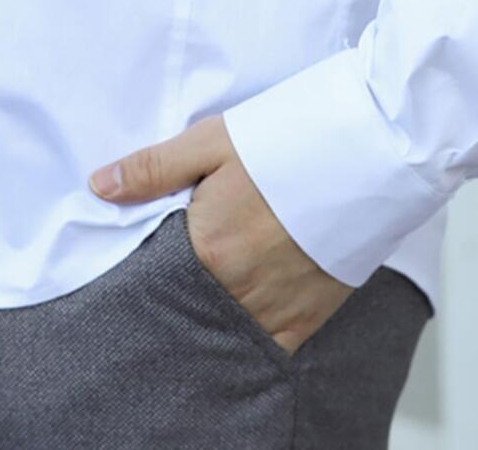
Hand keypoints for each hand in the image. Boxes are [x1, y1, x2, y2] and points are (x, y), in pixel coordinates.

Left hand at [88, 113, 354, 355]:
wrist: (379, 146)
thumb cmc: (295, 133)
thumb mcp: (215, 139)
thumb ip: (154, 168)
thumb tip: (98, 187)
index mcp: (209, 246)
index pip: (154, 279)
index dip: (144, 271)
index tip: (140, 262)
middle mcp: (239, 288)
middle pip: (188, 309)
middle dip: (176, 297)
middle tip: (177, 274)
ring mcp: (278, 307)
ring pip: (225, 331)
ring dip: (211, 314)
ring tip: (211, 288)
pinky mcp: (312, 316)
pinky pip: (267, 344)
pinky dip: (249, 333)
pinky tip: (241, 309)